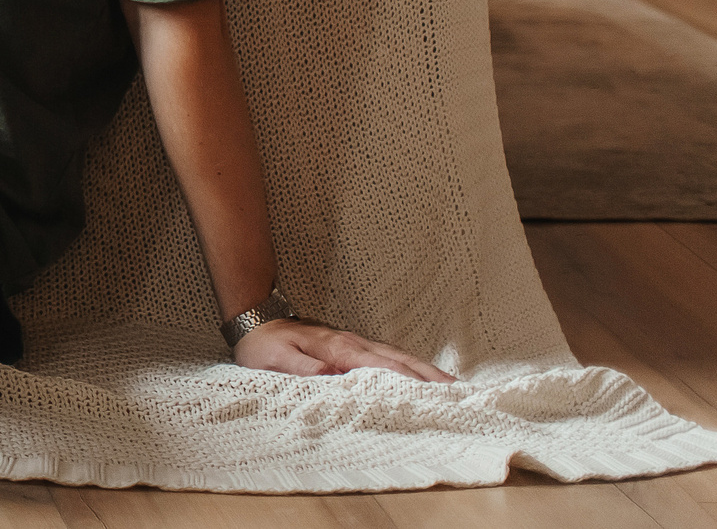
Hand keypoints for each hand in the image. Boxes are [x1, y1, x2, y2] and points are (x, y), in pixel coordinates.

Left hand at [232, 319, 454, 381]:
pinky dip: (412, 367)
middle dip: (429, 378)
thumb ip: (301, 367)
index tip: (432, 398)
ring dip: (427, 372)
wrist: (256, 318)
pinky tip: (426, 378)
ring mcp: (357, 342)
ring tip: (454, 390)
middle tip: (460, 398)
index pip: (380, 367)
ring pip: (400, 357)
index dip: (406, 382)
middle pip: (400, 360)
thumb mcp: (273, 358)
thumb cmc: (264, 344)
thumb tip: (332, 374)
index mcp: (337, 348)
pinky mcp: (355, 345)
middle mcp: (353, 343)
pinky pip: (390, 357)